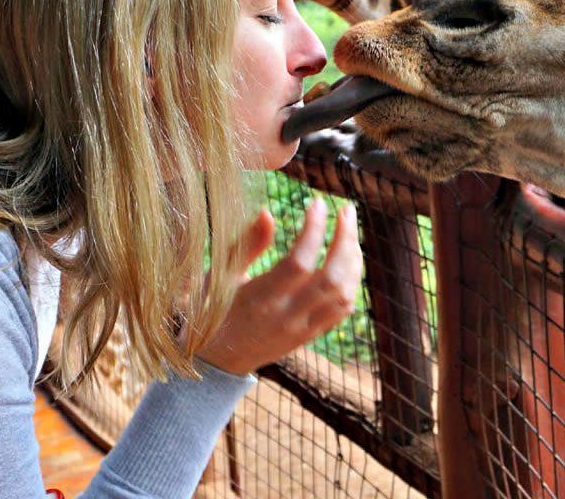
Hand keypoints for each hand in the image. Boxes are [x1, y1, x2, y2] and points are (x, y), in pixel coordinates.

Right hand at [193, 198, 361, 375]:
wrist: (215, 363)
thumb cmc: (211, 311)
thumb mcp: (219, 276)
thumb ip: (246, 245)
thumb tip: (267, 211)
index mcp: (260, 299)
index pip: (299, 262)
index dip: (314, 230)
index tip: (317, 202)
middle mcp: (285, 316)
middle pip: (331, 278)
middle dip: (345, 239)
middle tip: (347, 210)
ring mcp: (301, 329)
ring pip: (344, 294)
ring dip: (353, 259)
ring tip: (349, 230)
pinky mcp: (309, 336)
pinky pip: (342, 310)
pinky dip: (351, 282)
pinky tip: (348, 260)